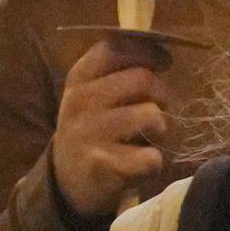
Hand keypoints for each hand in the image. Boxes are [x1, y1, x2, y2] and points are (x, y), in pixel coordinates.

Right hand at [47, 33, 175, 230]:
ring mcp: (90, 135)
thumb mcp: (92, 93)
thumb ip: (119, 70)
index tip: (162, 63)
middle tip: (155, 110)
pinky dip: (153, 162)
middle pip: (143, 79)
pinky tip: (137, 165)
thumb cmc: (92, 129)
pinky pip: (151, 157)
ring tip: (145, 139)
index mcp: (79, 78)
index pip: (117, 48)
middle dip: (161, 95)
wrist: (67, 182)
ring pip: (153, 116)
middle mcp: (81, 102)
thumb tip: (162, 53)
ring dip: (159, 129)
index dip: (148, 52)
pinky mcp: (104, 167)